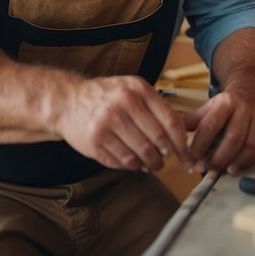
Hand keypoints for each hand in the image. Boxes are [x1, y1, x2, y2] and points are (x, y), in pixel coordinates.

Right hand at [53, 74, 192, 172]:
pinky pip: (122, 161)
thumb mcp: (131, 90)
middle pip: (157, 140)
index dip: (181, 142)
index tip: (187, 154)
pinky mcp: (94, 141)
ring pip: (140, 153)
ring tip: (152, 164)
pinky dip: (132, 166)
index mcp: (137, 89)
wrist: (67, 101)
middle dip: (166, 156)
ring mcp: (107, 123)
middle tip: (167, 161)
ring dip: (150, 164)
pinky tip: (134, 163)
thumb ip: (155, 107)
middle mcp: (123, 104)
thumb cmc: (106, 97)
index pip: (169, 120)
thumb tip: (183, 135)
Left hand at [183, 89, 254, 175]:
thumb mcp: (208, 108)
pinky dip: (251, 161)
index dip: (201, 143)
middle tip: (209, 169)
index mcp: (225, 103)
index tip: (194, 157)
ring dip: (237, 161)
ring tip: (225, 171)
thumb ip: (194, 121)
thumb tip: (178, 136)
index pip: (211, 124)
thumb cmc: (225, 108)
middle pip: (233, 137)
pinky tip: (240, 166)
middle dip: (220, 157)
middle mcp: (244, 110)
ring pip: (250, 145)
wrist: (250, 96)